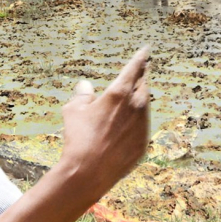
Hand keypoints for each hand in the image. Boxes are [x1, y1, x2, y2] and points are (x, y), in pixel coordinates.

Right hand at [60, 45, 149, 199]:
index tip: (146, 50)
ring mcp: (142, 126)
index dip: (141, 57)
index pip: (134, 68)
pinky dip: (138, 119)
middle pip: (144, 85)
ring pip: (145, 105)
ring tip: (134, 95)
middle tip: (142, 69)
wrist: (88, 171)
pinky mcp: (143, 143)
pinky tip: (128, 123)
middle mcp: (135, 106)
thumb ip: (83, 94)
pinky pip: (143, 125)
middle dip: (143, 75)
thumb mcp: (73, 110)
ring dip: (140, 97)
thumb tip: (86, 85)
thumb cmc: (79, 137)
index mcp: (119, 93)